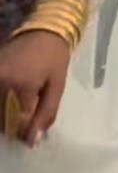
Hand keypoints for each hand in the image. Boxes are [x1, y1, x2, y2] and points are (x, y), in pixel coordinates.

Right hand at [0, 31, 70, 145]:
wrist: (43, 31)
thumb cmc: (54, 58)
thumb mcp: (57, 86)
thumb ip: (46, 113)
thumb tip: (32, 141)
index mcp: (23, 83)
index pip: (20, 119)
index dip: (25, 130)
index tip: (29, 137)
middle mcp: (2, 79)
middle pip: (1, 116)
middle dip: (10, 126)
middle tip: (19, 129)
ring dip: (3, 116)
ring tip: (15, 114)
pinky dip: (0, 104)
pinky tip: (8, 104)